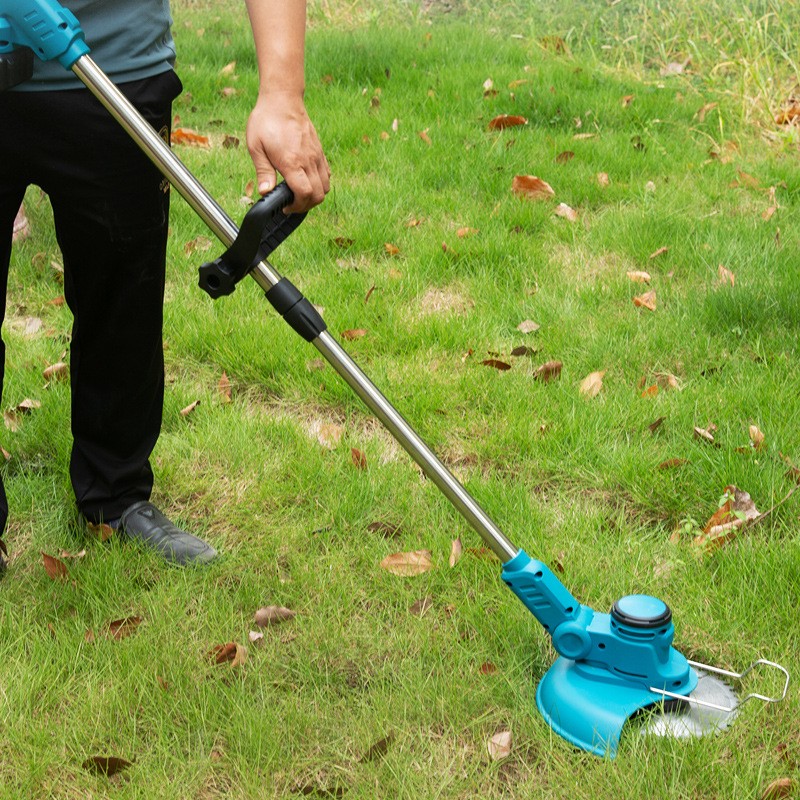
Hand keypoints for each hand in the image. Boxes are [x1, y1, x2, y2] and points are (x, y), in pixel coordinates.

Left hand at [246, 91, 329, 213]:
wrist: (282, 99)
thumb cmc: (266, 120)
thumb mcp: (256, 146)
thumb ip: (262, 171)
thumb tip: (264, 192)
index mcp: (292, 162)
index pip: (305, 194)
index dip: (296, 206)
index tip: (285, 206)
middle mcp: (308, 160)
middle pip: (318, 195)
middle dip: (305, 205)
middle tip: (291, 204)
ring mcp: (316, 156)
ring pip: (325, 187)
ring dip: (315, 196)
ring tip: (299, 195)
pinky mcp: (319, 151)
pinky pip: (327, 174)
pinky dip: (320, 184)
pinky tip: (307, 181)